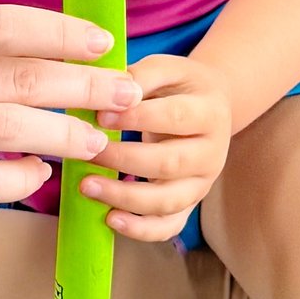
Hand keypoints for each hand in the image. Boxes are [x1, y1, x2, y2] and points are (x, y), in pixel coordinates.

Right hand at [0, 3, 139, 213]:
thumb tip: (51, 52)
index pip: (0, 26)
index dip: (58, 31)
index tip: (103, 39)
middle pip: (14, 78)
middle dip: (80, 85)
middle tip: (125, 93)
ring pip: (2, 129)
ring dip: (60, 134)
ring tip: (97, 139)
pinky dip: (15, 178)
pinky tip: (38, 174)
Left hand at [79, 50, 232, 242]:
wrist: (210, 108)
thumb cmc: (179, 86)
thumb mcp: (167, 68)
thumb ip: (141, 76)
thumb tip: (108, 92)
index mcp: (210, 113)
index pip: (175, 118)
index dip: (137, 118)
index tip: (99, 115)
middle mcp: (213, 153)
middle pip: (171, 163)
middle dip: (124, 160)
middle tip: (87, 152)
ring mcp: (202, 183)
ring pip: (168, 200)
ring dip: (125, 198)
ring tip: (87, 187)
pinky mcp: (189, 204)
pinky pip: (169, 226)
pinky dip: (141, 230)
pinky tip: (110, 219)